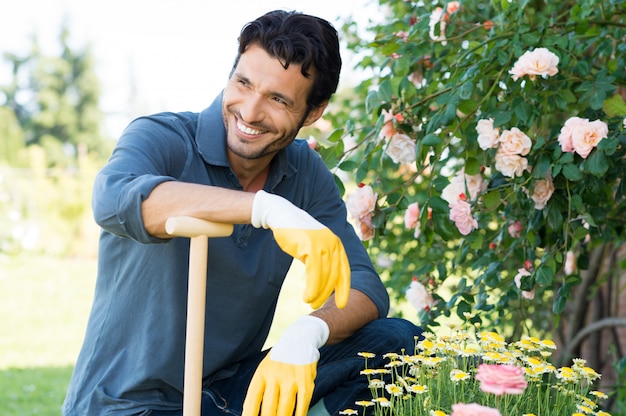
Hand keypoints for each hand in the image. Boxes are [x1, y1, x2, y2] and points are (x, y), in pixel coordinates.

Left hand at [242, 316, 328, 415]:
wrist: (299, 340)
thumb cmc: (278, 360)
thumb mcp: (264, 369)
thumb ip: (259, 389)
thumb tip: (250, 413)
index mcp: (261, 373)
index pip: (252, 400)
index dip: (249, 415)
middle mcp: (275, 376)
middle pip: (269, 408)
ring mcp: (291, 380)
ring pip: (285, 409)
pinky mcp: (306, 382)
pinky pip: (302, 404)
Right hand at [251, 190, 349, 308]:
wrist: (282, 216)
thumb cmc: (297, 235)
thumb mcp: (314, 247)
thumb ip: (322, 261)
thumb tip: (325, 284)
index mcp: (337, 245)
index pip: (344, 271)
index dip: (344, 289)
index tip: (342, 304)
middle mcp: (334, 244)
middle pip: (334, 276)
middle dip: (326, 293)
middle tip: (316, 305)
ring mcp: (323, 244)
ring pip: (324, 276)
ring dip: (317, 293)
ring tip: (310, 303)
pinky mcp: (311, 246)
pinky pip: (314, 272)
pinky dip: (312, 287)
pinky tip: (307, 296)